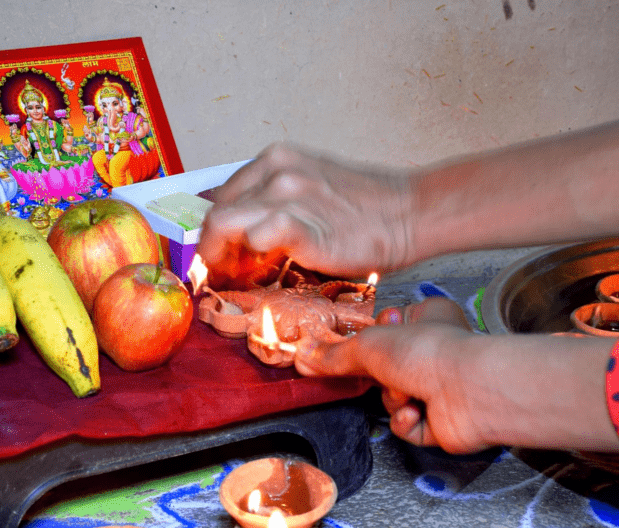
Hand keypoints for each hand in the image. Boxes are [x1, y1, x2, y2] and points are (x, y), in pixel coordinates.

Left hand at [199, 142, 416, 278]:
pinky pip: (254, 239)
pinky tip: (258, 274)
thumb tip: (245, 231)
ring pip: (224, 226)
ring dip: (222, 258)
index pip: (223, 196)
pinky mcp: (299, 223)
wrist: (407, 213)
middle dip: (210, 247)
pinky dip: (248, 261)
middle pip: (216, 213)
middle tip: (219, 272)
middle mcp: (275, 171)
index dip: (215, 230)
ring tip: (233, 277)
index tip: (218, 253)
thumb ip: (275, 199)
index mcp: (275, 158)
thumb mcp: (311, 186)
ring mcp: (285, 195)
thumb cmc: (364, 208)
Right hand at [295, 298, 483, 451]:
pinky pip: (407, 426)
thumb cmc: (432, 353)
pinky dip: (406, 423)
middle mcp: (435, 353)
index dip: (369, 339)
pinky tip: (417, 413)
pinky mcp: (442, 421)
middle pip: (385, 369)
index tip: (353, 343)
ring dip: (393, 401)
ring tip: (407, 392)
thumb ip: (333, 355)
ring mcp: (441, 388)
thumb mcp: (368, 344)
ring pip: (393, 400)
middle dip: (378, 378)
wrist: (469, 391)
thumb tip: (305, 355)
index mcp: (426, 320)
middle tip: (378, 372)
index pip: (388, 329)